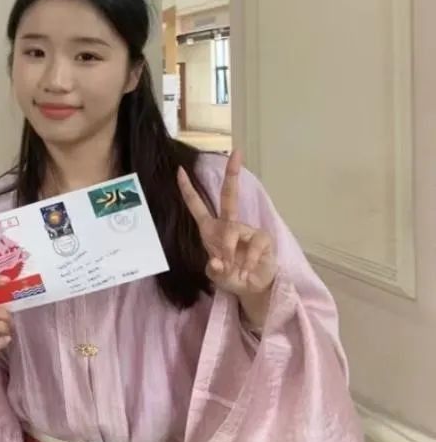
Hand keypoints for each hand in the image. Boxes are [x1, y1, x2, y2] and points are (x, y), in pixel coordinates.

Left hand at [177, 151, 276, 325]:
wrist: (252, 289)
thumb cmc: (230, 276)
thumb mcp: (216, 275)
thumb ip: (214, 269)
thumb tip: (217, 261)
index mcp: (210, 229)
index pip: (196, 205)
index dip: (187, 188)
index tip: (179, 170)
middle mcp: (228, 225)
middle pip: (229, 195)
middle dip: (232, 174)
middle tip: (235, 152)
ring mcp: (246, 230)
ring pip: (233, 229)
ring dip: (229, 250)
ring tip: (233, 267)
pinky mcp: (262, 238)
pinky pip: (253, 243)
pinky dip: (248, 259)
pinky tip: (248, 268)